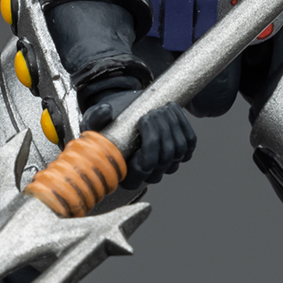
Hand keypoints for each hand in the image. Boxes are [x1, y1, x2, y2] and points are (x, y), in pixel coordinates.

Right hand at [82, 89, 196, 184]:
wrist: (123, 114)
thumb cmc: (106, 124)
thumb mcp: (92, 122)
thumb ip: (94, 119)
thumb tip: (106, 111)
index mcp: (129, 175)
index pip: (147, 167)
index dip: (150, 144)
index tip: (143, 118)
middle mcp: (151, 175)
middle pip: (166, 156)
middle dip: (162, 130)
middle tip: (153, 110)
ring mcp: (168, 165)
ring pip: (180, 149)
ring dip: (173, 125)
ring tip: (162, 107)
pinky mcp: (181, 152)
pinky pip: (190, 142)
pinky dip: (183, 123)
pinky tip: (172, 108)